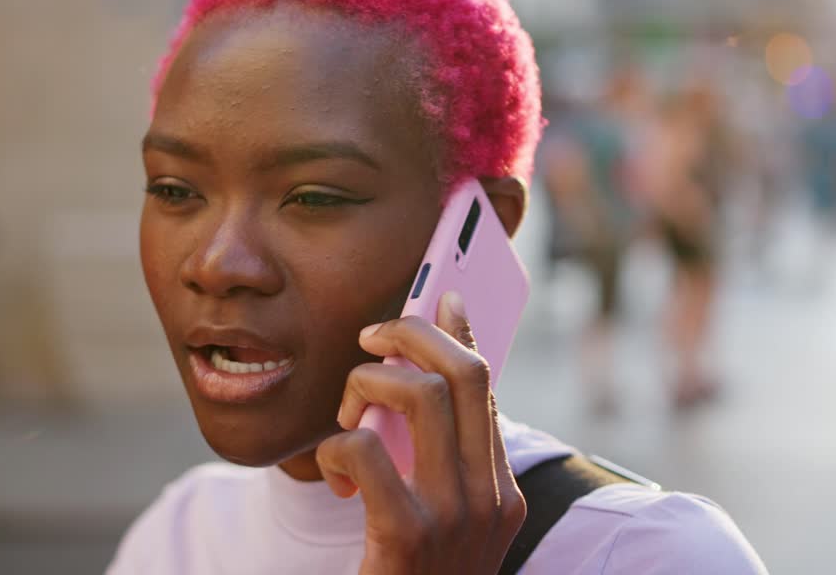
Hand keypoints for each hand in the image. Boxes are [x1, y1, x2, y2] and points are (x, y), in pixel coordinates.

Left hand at [316, 292, 525, 573]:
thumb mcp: (441, 524)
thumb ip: (437, 463)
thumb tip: (415, 384)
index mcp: (502, 493)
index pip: (489, 388)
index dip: (463, 334)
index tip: (444, 295)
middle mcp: (491, 499)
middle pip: (465, 375)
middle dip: (412, 334)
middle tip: (372, 337)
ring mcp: (457, 519)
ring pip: (422, 397)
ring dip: (369, 386)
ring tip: (346, 415)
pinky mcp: (409, 539)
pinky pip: (366, 451)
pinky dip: (337, 447)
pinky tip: (333, 474)